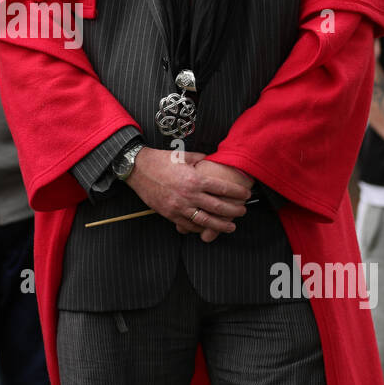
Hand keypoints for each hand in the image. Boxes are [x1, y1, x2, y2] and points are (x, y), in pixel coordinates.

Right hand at [126, 149, 248, 242]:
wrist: (137, 169)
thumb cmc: (160, 160)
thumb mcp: (184, 156)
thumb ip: (201, 160)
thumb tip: (213, 161)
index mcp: (194, 179)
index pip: (223, 189)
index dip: (237, 193)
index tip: (246, 194)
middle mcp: (189, 195)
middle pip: (218, 208)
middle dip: (234, 211)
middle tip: (243, 211)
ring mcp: (179, 207)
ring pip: (206, 221)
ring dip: (221, 225)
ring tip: (231, 227)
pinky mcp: (170, 214)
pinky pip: (190, 225)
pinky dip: (201, 228)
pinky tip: (209, 228)